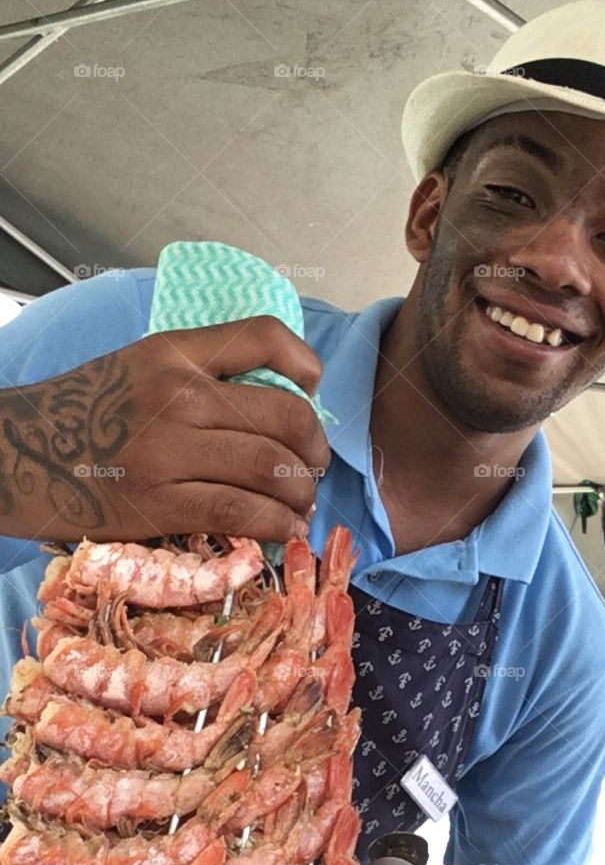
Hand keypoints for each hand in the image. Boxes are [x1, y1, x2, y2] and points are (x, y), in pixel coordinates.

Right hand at [0, 317, 328, 541]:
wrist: (17, 455)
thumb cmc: (87, 413)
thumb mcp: (140, 366)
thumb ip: (202, 372)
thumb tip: (283, 397)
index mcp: (172, 351)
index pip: (262, 336)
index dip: (304, 363)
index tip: (313, 389)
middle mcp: (175, 394)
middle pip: (285, 416)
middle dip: (315, 449)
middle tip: (313, 466)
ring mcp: (167, 449)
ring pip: (271, 468)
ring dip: (302, 492)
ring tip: (301, 502)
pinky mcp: (159, 501)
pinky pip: (241, 511)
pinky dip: (277, 523)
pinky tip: (285, 529)